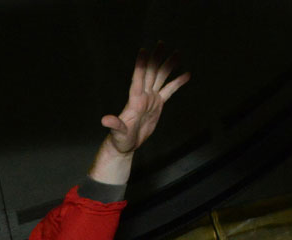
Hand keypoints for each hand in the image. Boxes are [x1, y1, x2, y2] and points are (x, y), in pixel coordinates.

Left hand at [89, 44, 189, 184]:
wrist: (126, 144)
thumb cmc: (120, 139)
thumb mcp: (118, 133)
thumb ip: (114, 125)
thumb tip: (104, 120)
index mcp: (134, 100)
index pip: (138, 79)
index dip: (140, 66)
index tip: (143, 51)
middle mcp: (143, 95)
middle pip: (151, 73)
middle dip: (156, 58)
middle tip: (161, 43)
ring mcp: (151, 98)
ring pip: (161, 78)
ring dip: (168, 66)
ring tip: (177, 53)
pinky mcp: (158, 105)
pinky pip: (169, 91)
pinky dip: (177, 83)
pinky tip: (186, 75)